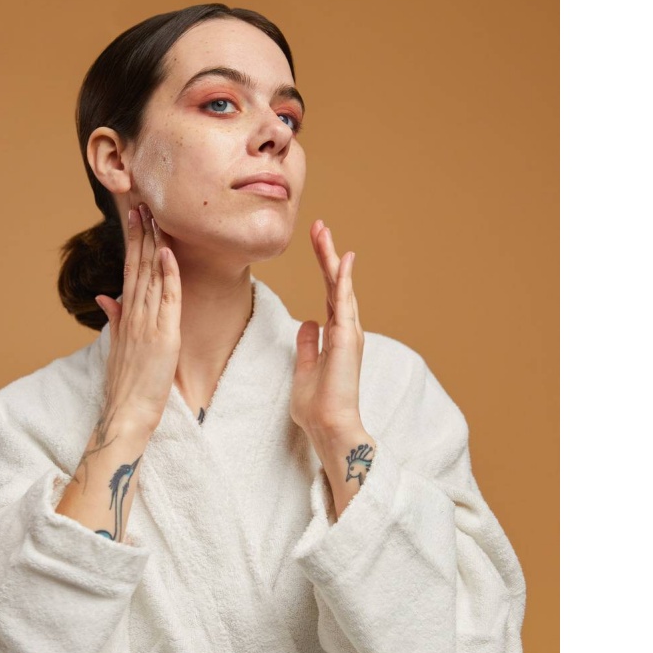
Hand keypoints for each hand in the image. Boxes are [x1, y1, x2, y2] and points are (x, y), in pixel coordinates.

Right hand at [94, 202, 180, 437]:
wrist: (126, 412)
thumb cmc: (125, 385)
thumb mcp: (116, 347)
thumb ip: (114, 319)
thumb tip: (106, 297)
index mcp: (125, 316)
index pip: (130, 270)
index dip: (133, 242)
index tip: (134, 218)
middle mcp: (134, 314)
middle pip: (138, 265)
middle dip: (141, 233)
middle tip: (142, 203)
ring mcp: (147, 324)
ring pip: (151, 276)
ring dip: (154, 244)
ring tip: (155, 216)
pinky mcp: (163, 336)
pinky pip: (167, 299)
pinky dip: (169, 275)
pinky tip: (169, 252)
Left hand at [291, 219, 365, 445]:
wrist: (327, 425)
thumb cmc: (316, 406)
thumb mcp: (304, 369)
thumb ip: (307, 345)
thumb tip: (307, 324)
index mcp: (334, 337)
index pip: (327, 295)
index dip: (322, 269)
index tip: (316, 245)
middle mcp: (345, 330)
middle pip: (334, 284)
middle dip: (326, 254)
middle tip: (318, 227)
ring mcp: (348, 332)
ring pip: (339, 286)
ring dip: (331, 258)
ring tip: (322, 231)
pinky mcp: (347, 338)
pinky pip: (344, 302)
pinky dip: (343, 278)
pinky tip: (342, 258)